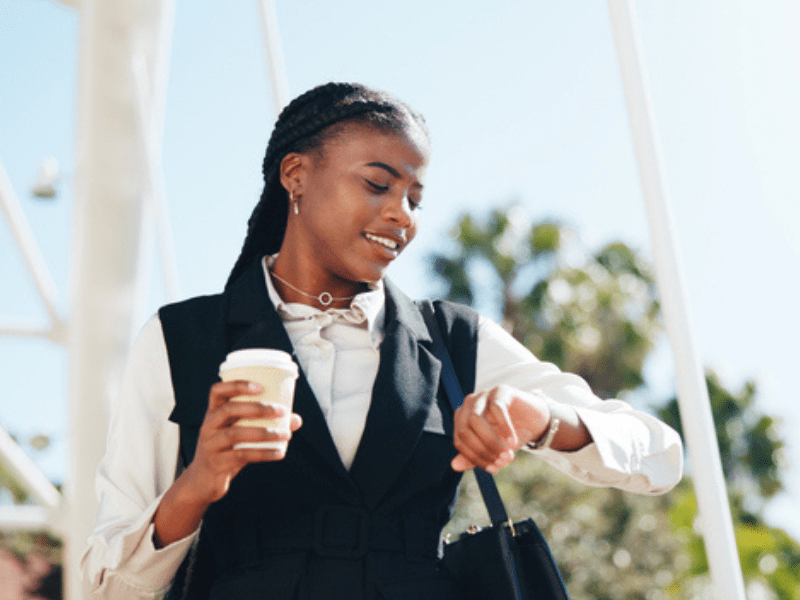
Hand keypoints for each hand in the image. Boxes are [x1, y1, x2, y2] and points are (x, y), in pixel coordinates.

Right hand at [154, 380, 302, 548]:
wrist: (204, 481)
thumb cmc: (227, 450)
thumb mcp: (241, 433)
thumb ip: (265, 424)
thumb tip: (296, 419)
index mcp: (213, 413)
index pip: (217, 391)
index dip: (237, 385)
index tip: (260, 386)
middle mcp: (208, 426)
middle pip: (229, 409)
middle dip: (257, 408)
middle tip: (281, 411)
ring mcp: (210, 445)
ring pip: (235, 433)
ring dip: (264, 433)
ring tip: (286, 435)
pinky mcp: (216, 463)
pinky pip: (241, 455)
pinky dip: (263, 453)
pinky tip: (279, 452)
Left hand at [451, 385, 549, 473]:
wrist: (534, 422)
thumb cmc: (508, 436)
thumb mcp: (490, 449)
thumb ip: (473, 457)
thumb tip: (454, 466)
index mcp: (462, 418)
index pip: (459, 442)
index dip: (475, 458)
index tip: (493, 470)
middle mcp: (468, 404)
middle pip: (465, 430)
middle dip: (483, 450)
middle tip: (502, 462)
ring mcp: (483, 394)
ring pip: (476, 419)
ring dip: (492, 441)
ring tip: (508, 456)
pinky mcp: (500, 390)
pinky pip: (497, 409)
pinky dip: (504, 428)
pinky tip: (513, 442)